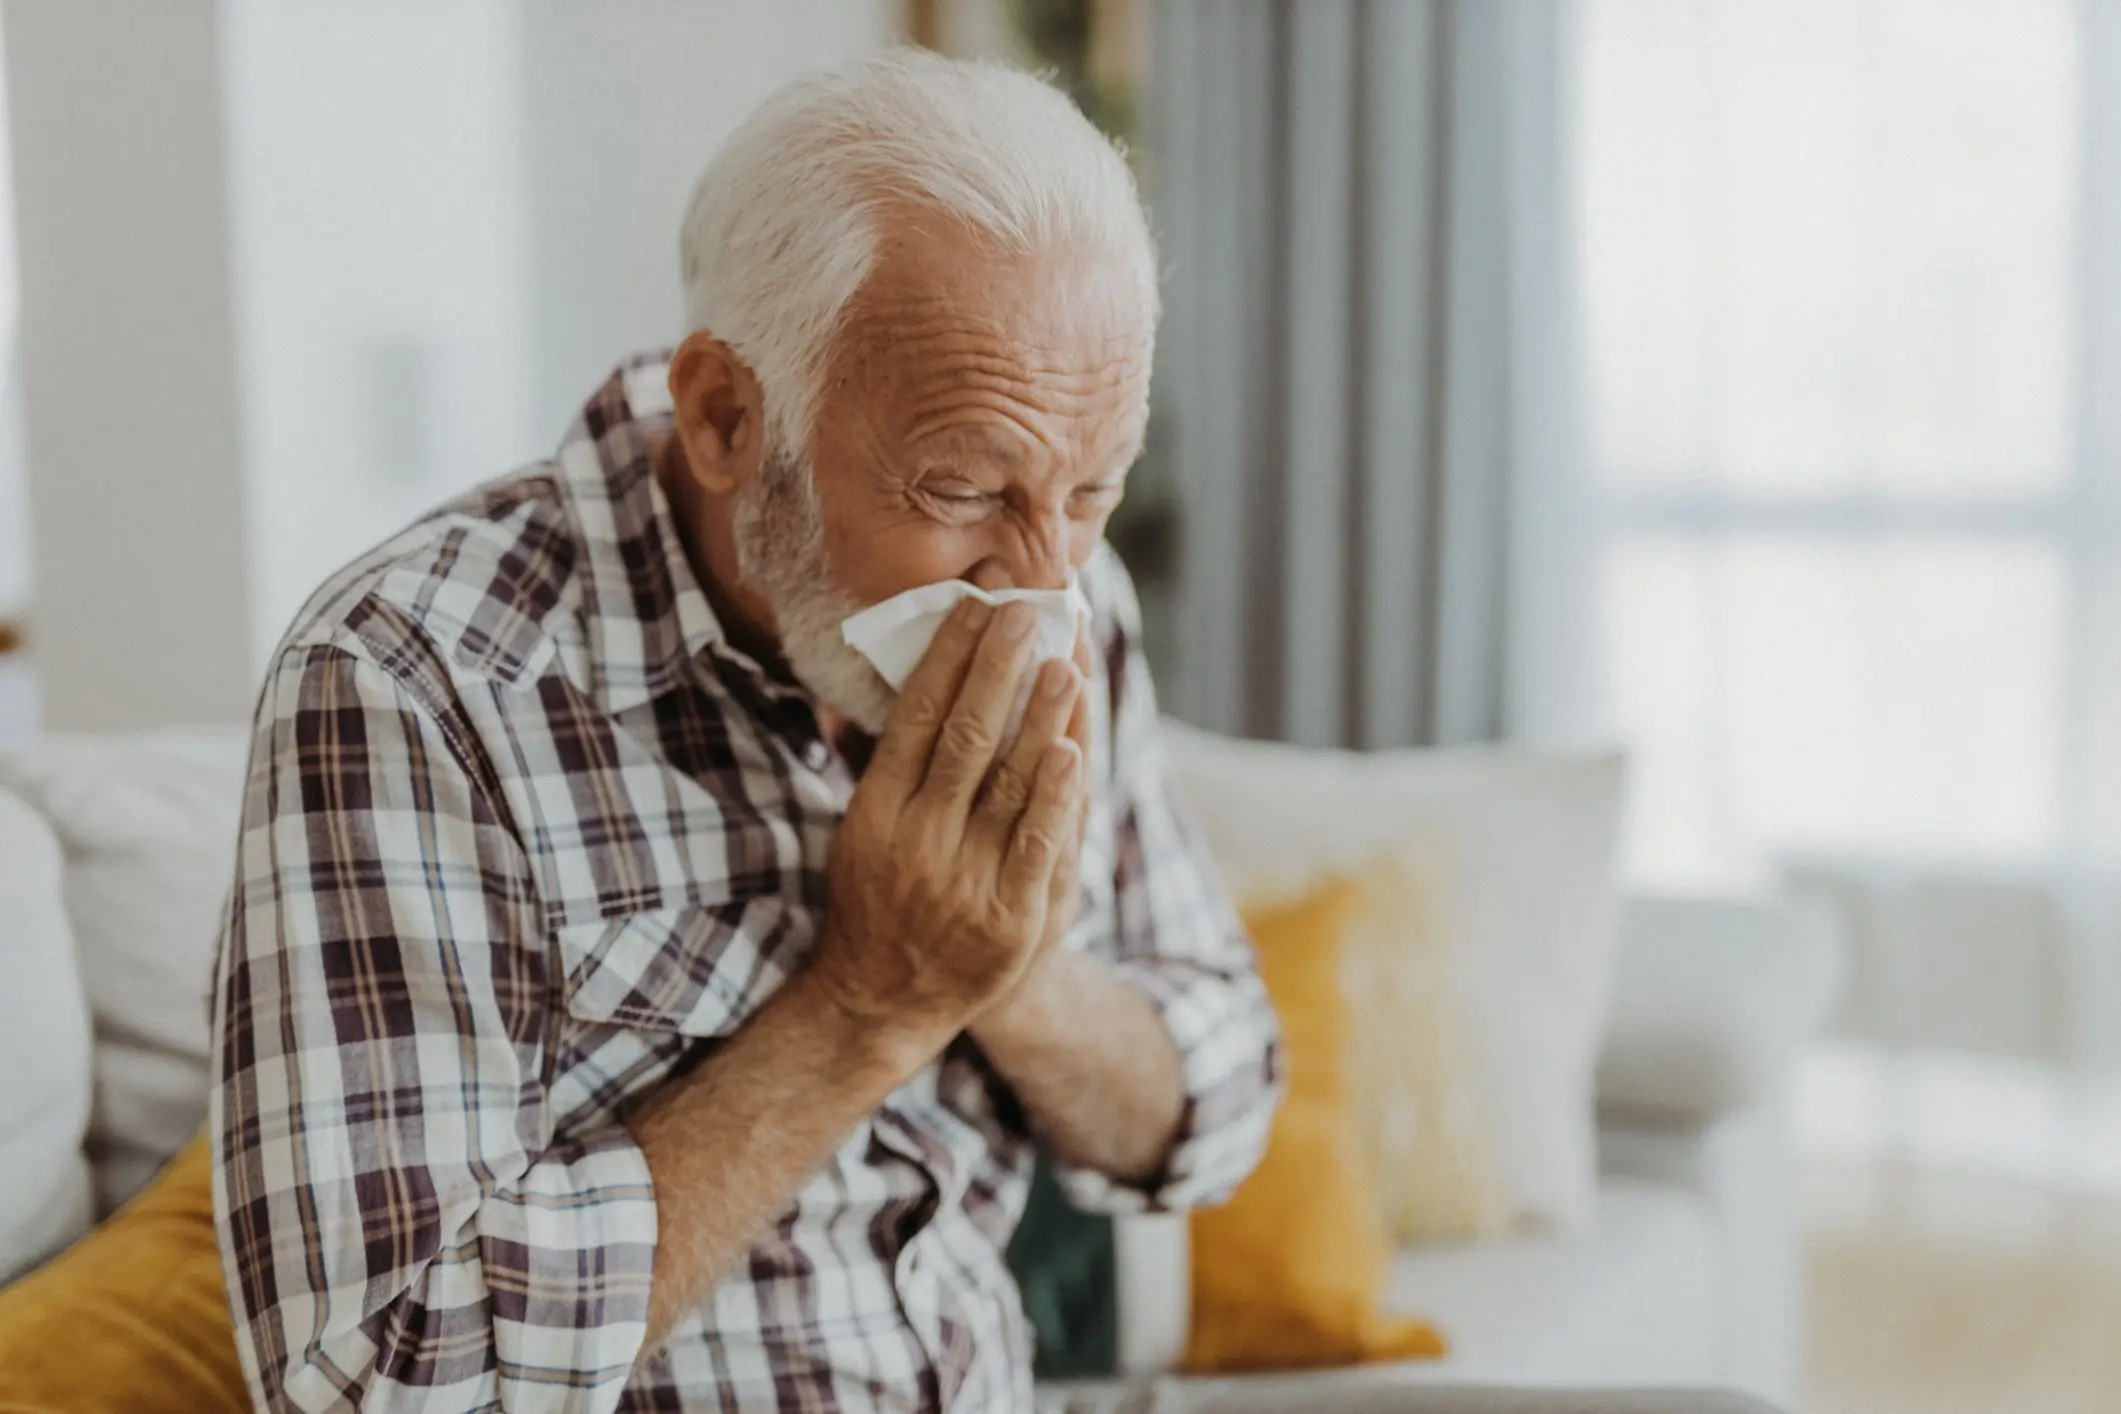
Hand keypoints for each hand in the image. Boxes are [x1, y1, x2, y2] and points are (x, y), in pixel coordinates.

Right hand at [808, 597, 1090, 1055]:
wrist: (882, 1003)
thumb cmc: (874, 900)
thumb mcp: (858, 831)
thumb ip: (878, 764)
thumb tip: (884, 682)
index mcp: (876, 811)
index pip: (915, 716)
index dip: (948, 657)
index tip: (975, 606)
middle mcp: (917, 840)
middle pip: (964, 737)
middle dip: (997, 668)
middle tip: (1025, 611)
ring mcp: (964, 880)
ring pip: (1008, 783)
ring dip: (1039, 717)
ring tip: (1063, 659)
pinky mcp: (1009, 918)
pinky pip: (1037, 845)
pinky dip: (1057, 795)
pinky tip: (1074, 748)